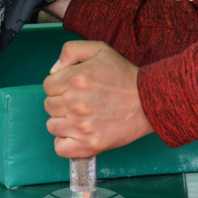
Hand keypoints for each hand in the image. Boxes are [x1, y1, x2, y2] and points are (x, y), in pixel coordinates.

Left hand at [43, 41, 153, 157]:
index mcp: (74, 79)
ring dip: (63, 121)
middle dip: (61, 102)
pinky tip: (76, 134)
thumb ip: (71, 50)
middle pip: (49, 105)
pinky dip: (65, 142)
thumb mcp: (99, 49)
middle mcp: (74, 103)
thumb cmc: (124, 75)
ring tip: (80, 117)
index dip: (58, 85)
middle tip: (80, 101)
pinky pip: (61, 148)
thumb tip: (54, 70)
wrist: (149, 100)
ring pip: (52, 126)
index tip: (71, 88)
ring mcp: (81, 126)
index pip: (47, 86)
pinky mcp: (90, 144)